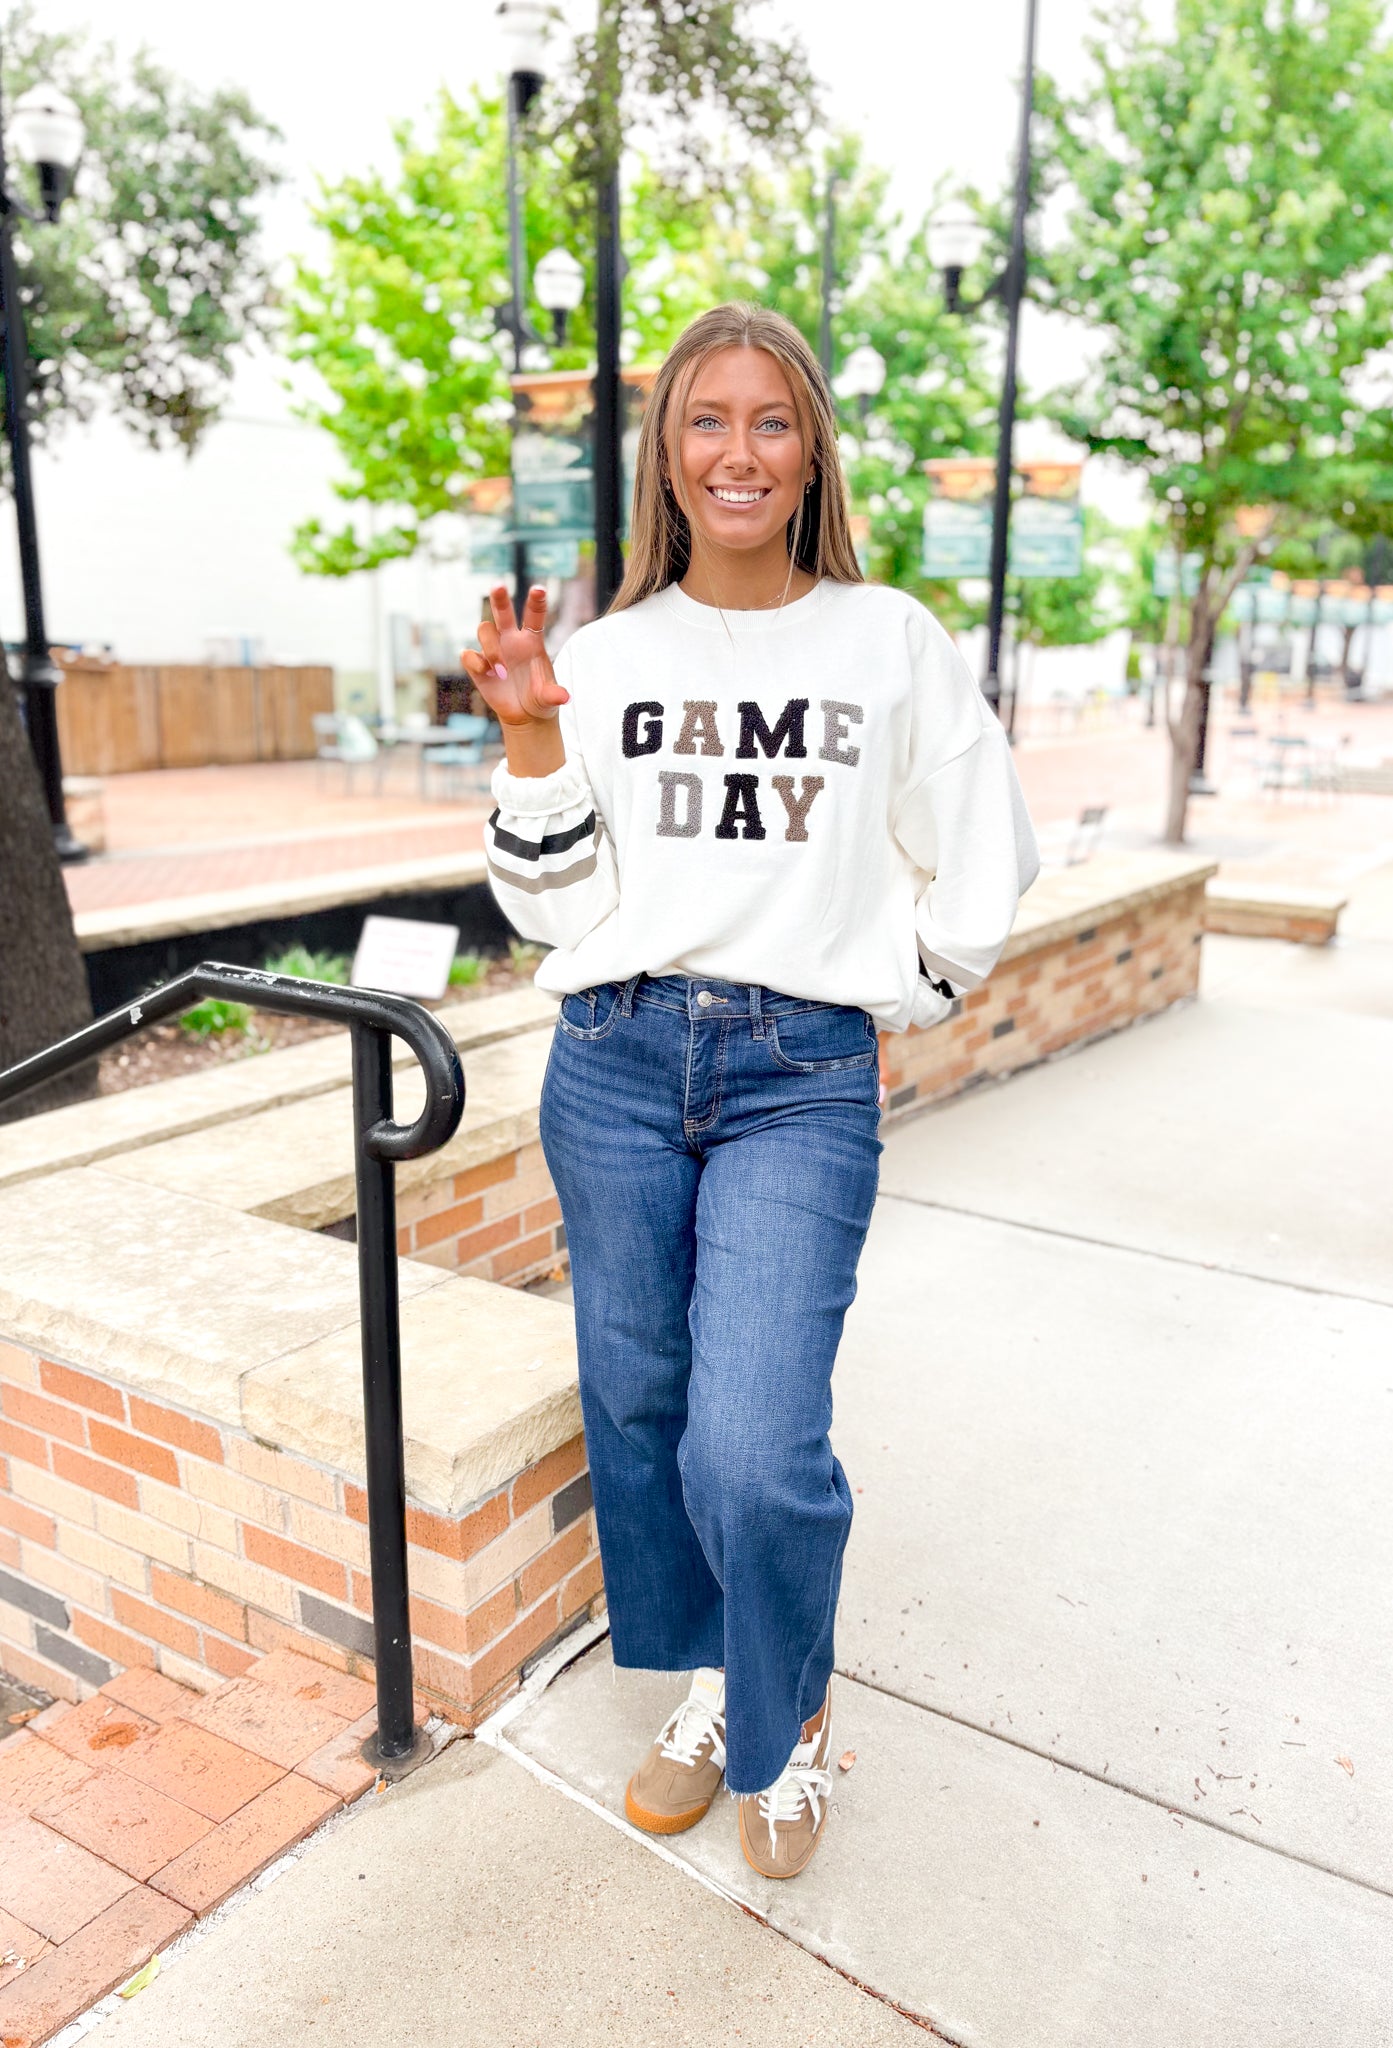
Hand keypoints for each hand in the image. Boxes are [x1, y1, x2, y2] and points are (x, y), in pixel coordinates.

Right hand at [461, 584, 568, 727]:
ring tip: (502, 671)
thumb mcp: (549, 698)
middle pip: (503, 612)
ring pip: (484, 630)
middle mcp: (510, 639)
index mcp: (531, 641)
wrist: (523, 714)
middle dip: (499, 598)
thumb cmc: (539, 698)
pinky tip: (487, 674)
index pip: (534, 616)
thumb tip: (564, 697)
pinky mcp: (478, 664)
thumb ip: (554, 695)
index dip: (536, 601)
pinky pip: (469, 654)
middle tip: (499, 585)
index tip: (539, 589)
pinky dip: (476, 662)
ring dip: (491, 648)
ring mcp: (493, 649)